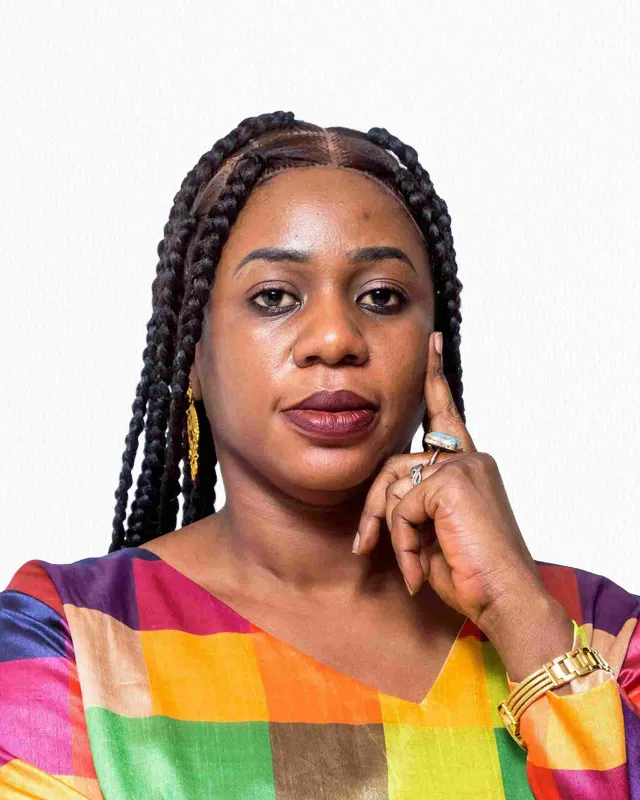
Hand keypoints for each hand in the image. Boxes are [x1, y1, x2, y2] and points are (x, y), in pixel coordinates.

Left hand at [353, 331, 560, 640]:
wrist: (507, 602)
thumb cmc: (472, 574)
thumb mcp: (432, 532)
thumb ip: (414, 501)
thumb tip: (384, 497)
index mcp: (469, 465)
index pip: (446, 414)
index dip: (435, 378)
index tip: (432, 343)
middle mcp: (469, 458)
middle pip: (394, 462)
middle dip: (374, 506)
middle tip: (363, 544)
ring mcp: (463, 466)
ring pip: (393, 483)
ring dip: (389, 531)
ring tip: (407, 566)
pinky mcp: (453, 480)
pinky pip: (401, 504)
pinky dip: (402, 541)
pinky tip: (417, 567)